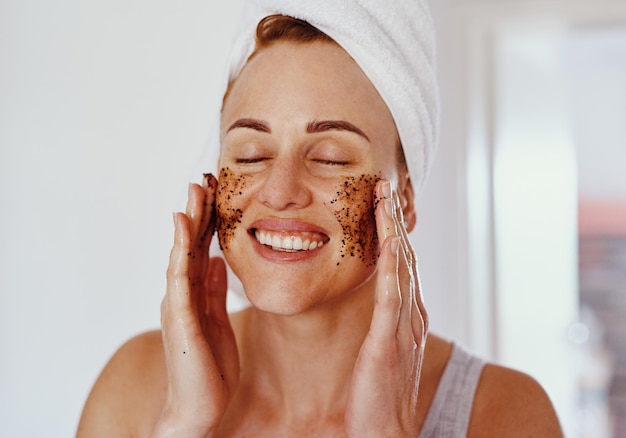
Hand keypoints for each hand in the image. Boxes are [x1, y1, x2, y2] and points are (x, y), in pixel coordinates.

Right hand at [152, 174, 238, 436]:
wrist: (199, 408)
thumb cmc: (209, 367)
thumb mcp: (217, 319)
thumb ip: (213, 290)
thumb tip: (215, 259)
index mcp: (194, 295)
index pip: (200, 249)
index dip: (208, 219)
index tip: (216, 190)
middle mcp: (181, 295)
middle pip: (188, 245)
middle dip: (197, 210)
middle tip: (204, 177)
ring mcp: (178, 306)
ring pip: (181, 254)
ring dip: (188, 222)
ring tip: (194, 191)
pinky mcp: (181, 320)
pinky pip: (180, 279)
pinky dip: (180, 251)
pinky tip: (183, 229)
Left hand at [344, 180, 427, 436]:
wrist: (384, 432)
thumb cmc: (377, 394)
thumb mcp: (382, 348)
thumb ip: (385, 322)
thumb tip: (380, 300)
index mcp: (407, 316)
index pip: (402, 265)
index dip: (394, 232)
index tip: (383, 203)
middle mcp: (411, 315)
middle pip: (406, 257)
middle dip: (396, 221)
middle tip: (386, 186)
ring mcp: (403, 326)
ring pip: (402, 267)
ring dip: (394, 231)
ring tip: (386, 198)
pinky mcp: (390, 340)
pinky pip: (392, 294)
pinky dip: (393, 263)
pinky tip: (389, 239)